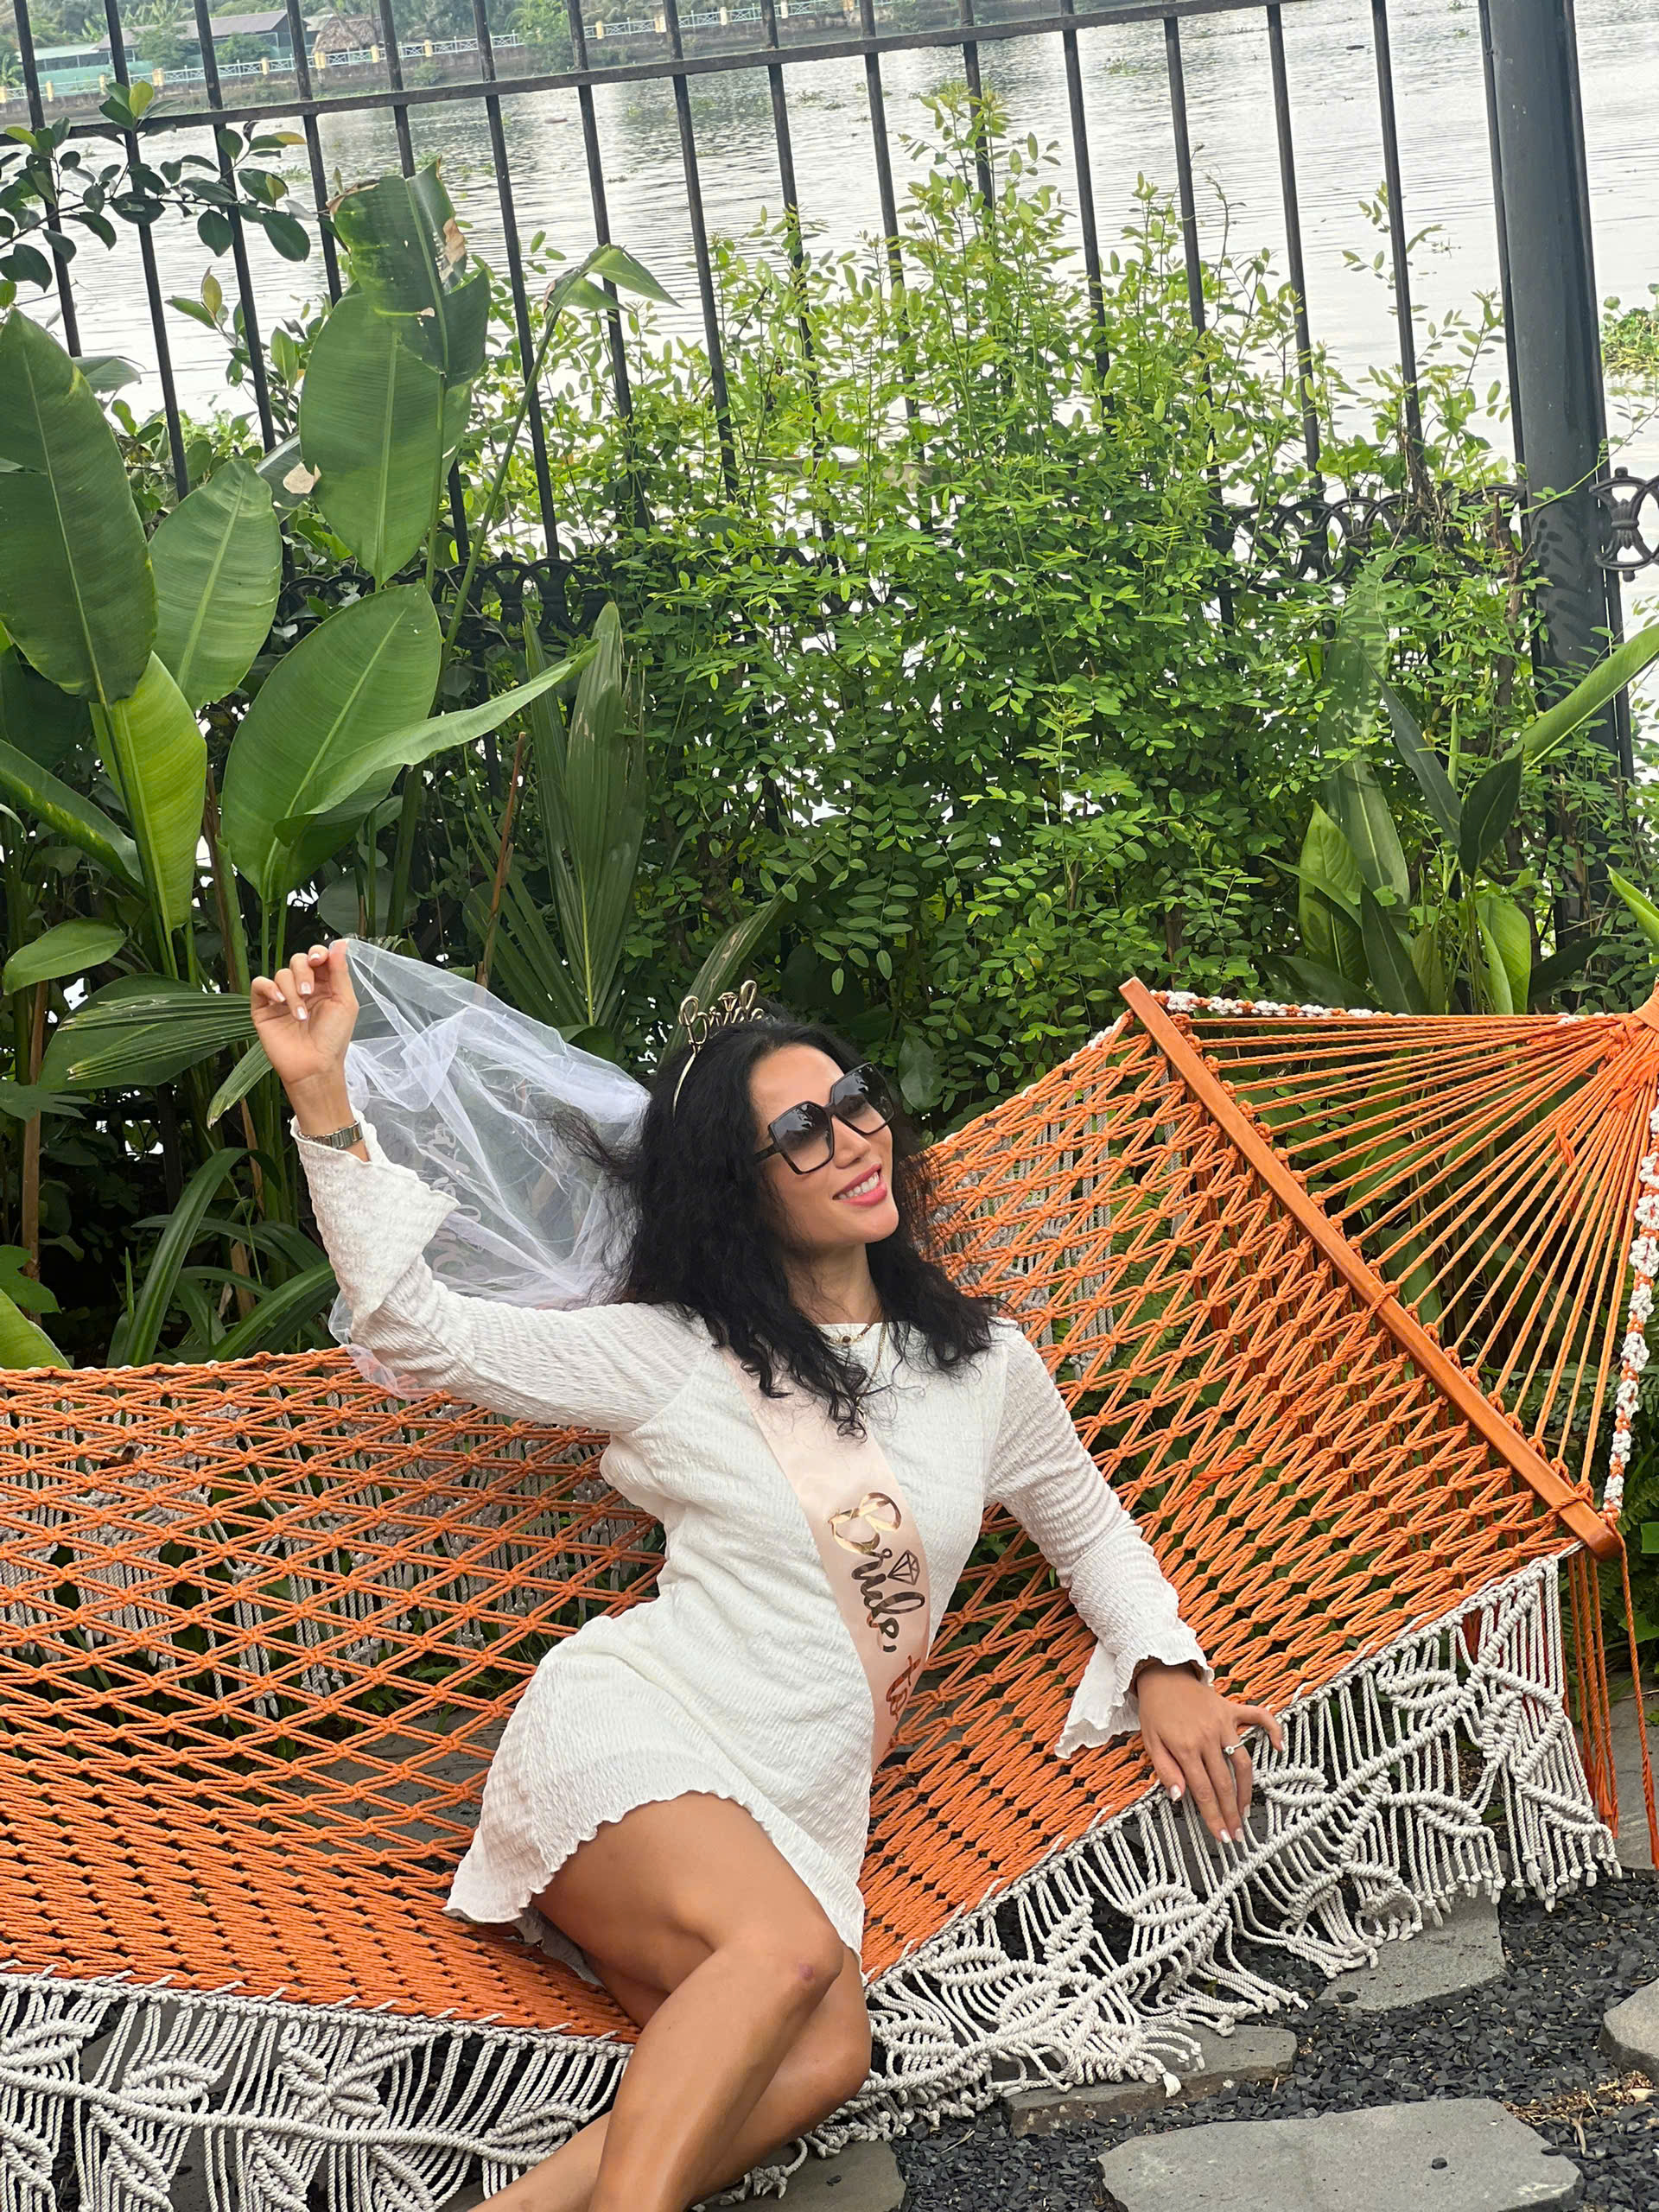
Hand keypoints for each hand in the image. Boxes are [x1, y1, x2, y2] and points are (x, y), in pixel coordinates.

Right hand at [250, 940, 358, 1104]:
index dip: (317, 953)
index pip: (317, 957)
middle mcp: (302, 988)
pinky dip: (269, 988)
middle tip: (309, 992)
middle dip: (304, 973)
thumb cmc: (333, 1038)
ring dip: (292, 992)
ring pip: (281, 974)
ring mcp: (282, 997)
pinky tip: (279, 1001)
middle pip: (298, 960)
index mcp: (324, 984)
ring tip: (300, 1015)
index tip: (319, 959)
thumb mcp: (344, 1002)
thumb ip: (340, 971)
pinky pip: (260, 984)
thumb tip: (342, 942)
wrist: (314, 1066)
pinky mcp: (263, 1007)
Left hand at [1132, 1659, 1282, 1844]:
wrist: (1161, 1674)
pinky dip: (1272, 1730)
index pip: (1203, 1791)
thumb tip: (1180, 1798)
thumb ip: (1166, 1771)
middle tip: (1236, 1834)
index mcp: (1186, 1747)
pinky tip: (1279, 1748)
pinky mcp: (1231, 1708)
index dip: (1213, 1816)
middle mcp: (1208, 1737)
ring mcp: (1223, 1722)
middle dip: (1231, 1812)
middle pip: (1224, 1782)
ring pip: (1243, 1761)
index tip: (1221, 1836)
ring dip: (1246, 1789)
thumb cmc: (1154, 1711)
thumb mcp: (1150, 1743)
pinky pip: (1258, 1717)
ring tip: (1245, 1811)